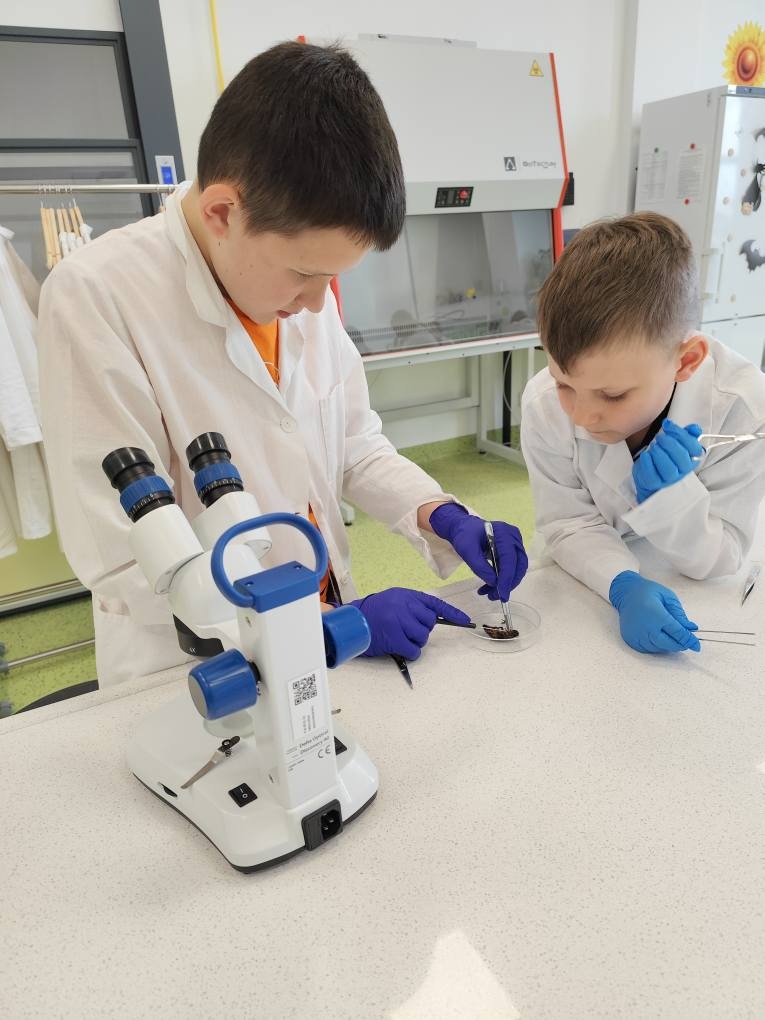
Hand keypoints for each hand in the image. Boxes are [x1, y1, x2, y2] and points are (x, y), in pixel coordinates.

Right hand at [349, 588, 470, 659]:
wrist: (351, 622)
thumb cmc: (373, 613)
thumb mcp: (393, 600)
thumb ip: (412, 606)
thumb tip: (433, 618)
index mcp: (406, 596)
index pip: (434, 604)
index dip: (452, 613)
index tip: (465, 620)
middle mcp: (404, 606)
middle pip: (429, 623)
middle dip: (422, 630)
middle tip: (407, 630)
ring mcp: (399, 622)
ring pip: (423, 637)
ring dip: (415, 642)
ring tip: (400, 637)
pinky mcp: (394, 638)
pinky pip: (414, 650)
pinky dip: (410, 652)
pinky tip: (399, 648)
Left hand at [429, 503, 527, 600]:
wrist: (464, 528)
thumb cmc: (465, 536)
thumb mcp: (467, 551)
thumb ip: (480, 566)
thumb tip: (494, 583)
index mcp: (503, 532)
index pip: (509, 558)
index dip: (506, 577)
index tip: (501, 594)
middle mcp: (513, 538)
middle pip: (518, 565)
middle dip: (508, 584)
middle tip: (494, 596)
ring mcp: (515, 544)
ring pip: (516, 569)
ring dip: (504, 584)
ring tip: (489, 594)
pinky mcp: (512, 552)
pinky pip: (511, 568)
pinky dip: (501, 580)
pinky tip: (489, 587)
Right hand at [609, 570, 699, 653]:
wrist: (626, 594)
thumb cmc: (649, 593)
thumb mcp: (668, 597)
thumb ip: (680, 614)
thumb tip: (691, 628)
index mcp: (656, 614)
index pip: (677, 632)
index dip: (688, 640)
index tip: (697, 645)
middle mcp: (645, 627)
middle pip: (668, 644)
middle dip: (680, 645)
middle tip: (687, 642)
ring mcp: (636, 635)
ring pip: (659, 648)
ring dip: (668, 645)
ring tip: (669, 634)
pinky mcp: (630, 640)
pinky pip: (648, 649)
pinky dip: (656, 646)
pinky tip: (657, 636)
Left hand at [632, 420, 703, 502]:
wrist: (647, 475)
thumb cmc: (663, 457)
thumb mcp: (676, 444)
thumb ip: (686, 435)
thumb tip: (695, 428)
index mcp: (691, 459)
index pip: (694, 448)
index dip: (682, 434)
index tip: (668, 425)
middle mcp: (681, 471)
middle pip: (682, 458)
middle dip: (670, 444)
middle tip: (660, 437)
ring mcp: (668, 479)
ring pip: (669, 468)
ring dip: (660, 453)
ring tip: (653, 446)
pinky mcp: (654, 483)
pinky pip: (652, 474)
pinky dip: (648, 462)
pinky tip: (645, 454)